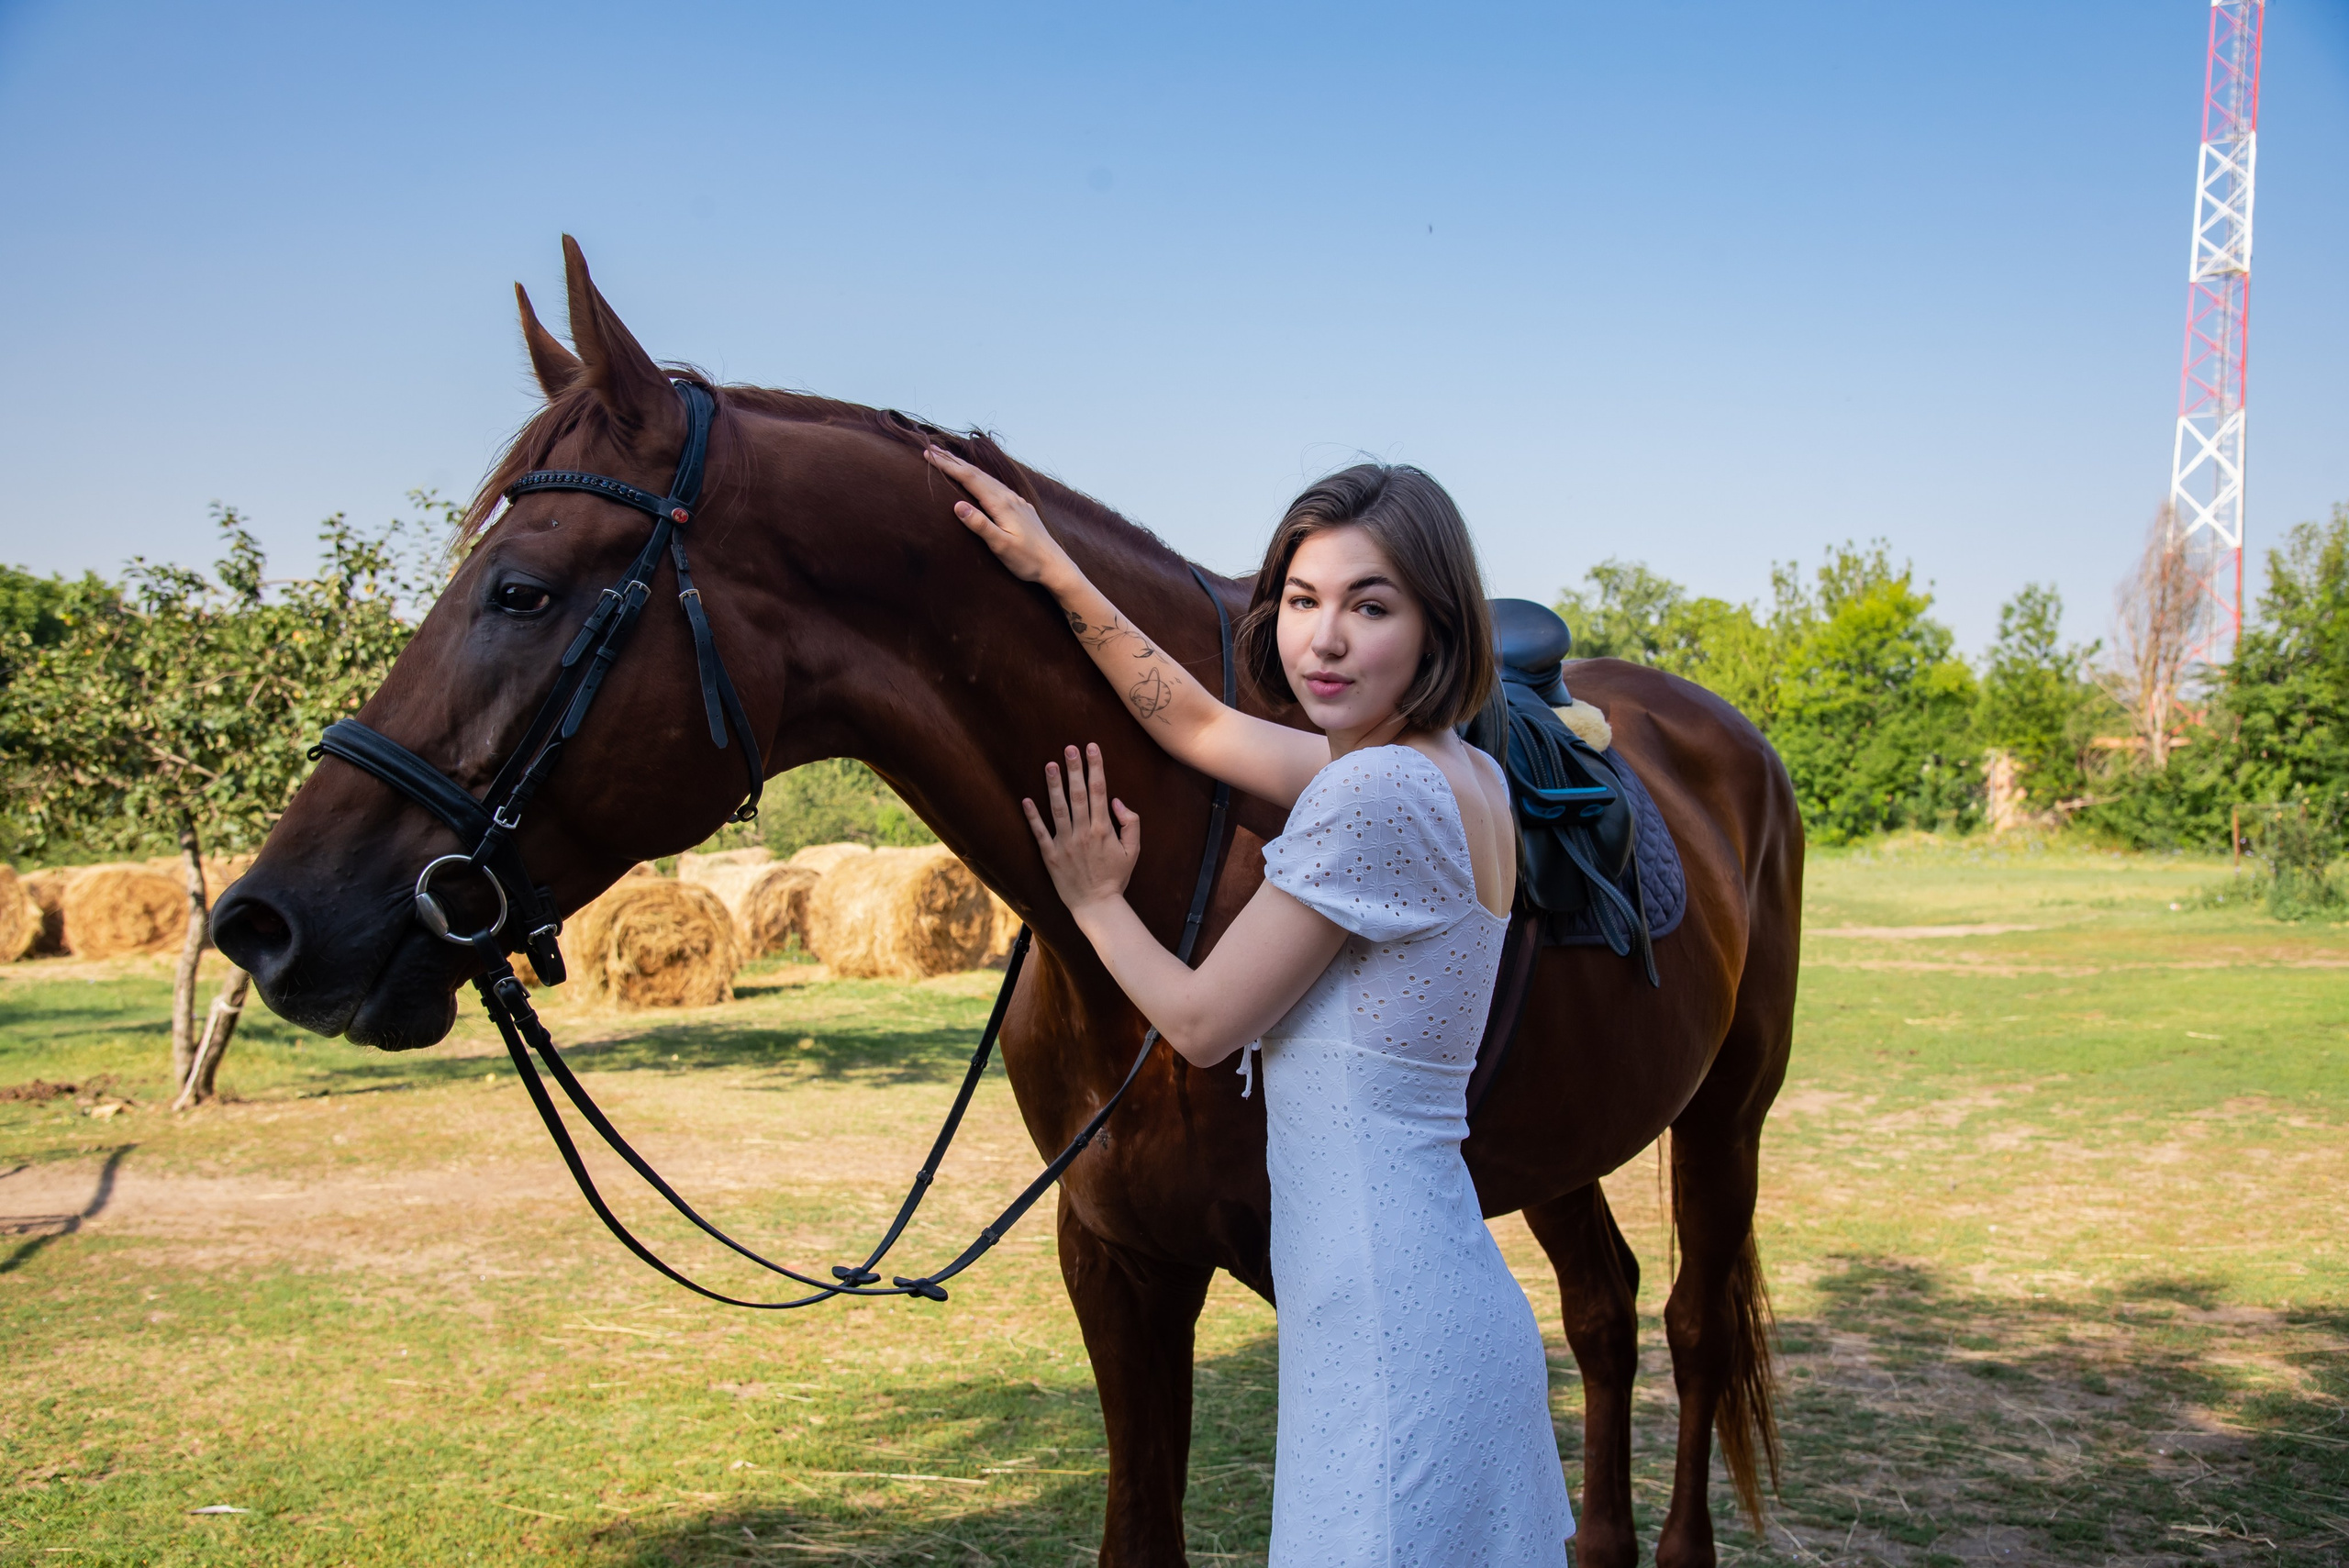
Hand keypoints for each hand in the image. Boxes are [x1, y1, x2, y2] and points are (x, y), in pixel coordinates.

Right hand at [926, 446, 1076, 586]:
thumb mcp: (1001, 545)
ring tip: (950, 461)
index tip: (930, 456)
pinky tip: (980, 479)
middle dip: (954, 461)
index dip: (949, 466)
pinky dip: (981, 478)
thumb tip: (957, 506)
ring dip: (967, 467)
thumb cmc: (1027, 560)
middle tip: (932, 450)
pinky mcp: (1021, 507)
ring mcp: (1016, 501)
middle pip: (977, 473)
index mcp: (1002, 504)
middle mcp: (1009, 497)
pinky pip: (996, 485)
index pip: (970, 479)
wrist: (1055, 565)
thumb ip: (980, 525)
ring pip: (987, 478)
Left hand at [1023, 743, 1140, 916]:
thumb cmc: (1116, 877)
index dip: (1096, 768)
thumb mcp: (1134, 850)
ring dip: (1054, 785)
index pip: (1100, 791)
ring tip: (1050, 765)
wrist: (1097, 905)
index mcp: (1104, 829)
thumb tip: (1117, 801)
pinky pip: (1040, 833)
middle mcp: (1084, 833)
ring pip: (1058, 809)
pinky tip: (1026, 800)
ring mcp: (1065, 844)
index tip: (1092, 748)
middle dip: (1075, 769)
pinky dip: (1032, 817)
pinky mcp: (1050, 856)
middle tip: (1070, 748)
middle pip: (1079, 794)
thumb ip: (1130, 823)